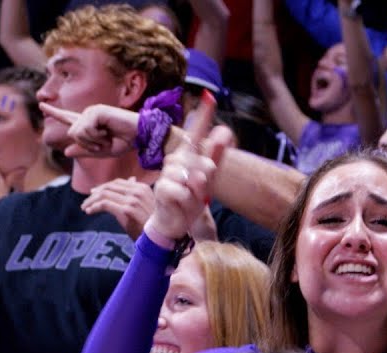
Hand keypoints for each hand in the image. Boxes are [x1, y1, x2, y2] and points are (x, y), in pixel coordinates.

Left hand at [41, 102, 138, 158]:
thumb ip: (83, 151)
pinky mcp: (96, 111)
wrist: (139, 135)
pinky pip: (85, 129)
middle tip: (103, 144)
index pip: (67, 118)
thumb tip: (65, 151)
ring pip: (77, 132)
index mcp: (88, 123)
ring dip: (92, 141)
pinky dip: (96, 137)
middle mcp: (88, 115)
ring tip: (106, 138)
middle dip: (86, 145)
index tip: (41, 104)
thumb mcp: (101, 151)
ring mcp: (92, 111)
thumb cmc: (124, 142)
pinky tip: (107, 132)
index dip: (54, 112)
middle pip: (71, 133)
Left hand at [82, 177, 154, 237]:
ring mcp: (132, 200)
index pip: (118, 182)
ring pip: (104, 194)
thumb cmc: (154, 225)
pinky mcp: (126, 210)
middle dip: (95, 193)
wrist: (161, 239)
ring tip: (85, 207)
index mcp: (143, 188)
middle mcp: (137, 191)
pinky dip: (94, 206)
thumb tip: (131, 179)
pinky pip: (104, 204)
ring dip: (91, 200)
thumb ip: (137, 193)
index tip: (94, 193)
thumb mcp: (148, 204)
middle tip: (86, 202)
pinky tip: (89, 212)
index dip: (103, 187)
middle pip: (109, 187)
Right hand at [141, 92, 232, 246]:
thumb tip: (224, 132)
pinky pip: (186, 192)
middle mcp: (176, 160)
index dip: (203, 115)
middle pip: (205, 164)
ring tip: (189, 200)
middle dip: (208, 182)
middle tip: (199, 193)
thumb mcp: (208, 181)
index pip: (197, 133)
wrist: (174, 222)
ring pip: (196, 178)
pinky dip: (189, 203)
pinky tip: (181, 205)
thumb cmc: (190, 200)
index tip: (209, 96)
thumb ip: (216, 158)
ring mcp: (167, 173)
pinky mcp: (162, 188)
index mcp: (187, 156)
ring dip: (198, 195)